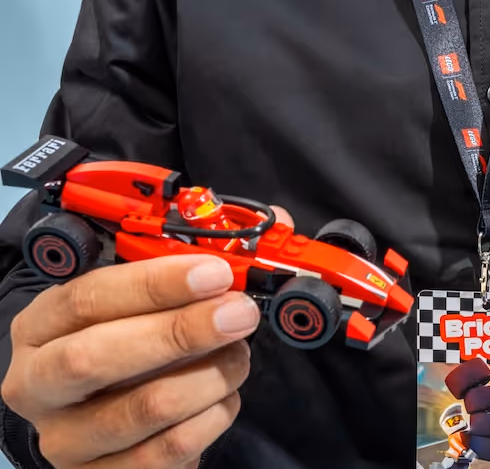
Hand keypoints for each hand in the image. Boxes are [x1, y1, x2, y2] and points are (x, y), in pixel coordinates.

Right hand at [1, 253, 260, 468]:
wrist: (109, 428)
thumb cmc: (132, 347)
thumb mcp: (145, 303)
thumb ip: (194, 264)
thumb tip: (272, 222)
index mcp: (43, 326)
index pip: (88, 298)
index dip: (155, 284)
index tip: (215, 273)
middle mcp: (39, 384)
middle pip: (97, 357)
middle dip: (181, 330)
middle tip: (239, 313)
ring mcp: (65, 439)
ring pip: (143, 407)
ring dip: (210, 376)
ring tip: (238, 356)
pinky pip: (167, 451)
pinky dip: (212, 418)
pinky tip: (224, 397)